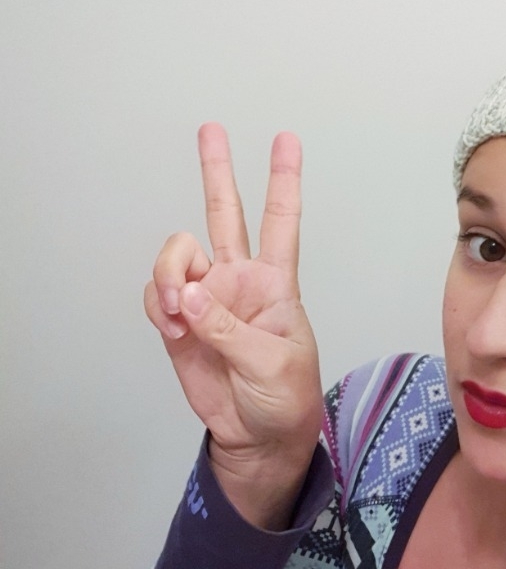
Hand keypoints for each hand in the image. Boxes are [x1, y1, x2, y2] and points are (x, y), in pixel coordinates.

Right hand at [144, 124, 322, 527]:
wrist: (257, 437)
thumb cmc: (284, 398)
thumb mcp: (272, 364)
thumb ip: (228, 328)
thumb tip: (189, 297)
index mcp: (275, 283)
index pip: (281, 221)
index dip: (284, 180)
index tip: (286, 140)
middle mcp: (239, 280)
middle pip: (224, 214)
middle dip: (217, 171)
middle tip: (210, 131)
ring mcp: (208, 298)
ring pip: (177, 256)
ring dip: (170, 276)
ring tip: (183, 314)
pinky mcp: (181, 322)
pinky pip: (157, 295)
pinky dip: (158, 305)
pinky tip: (174, 328)